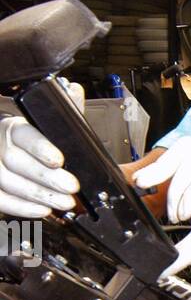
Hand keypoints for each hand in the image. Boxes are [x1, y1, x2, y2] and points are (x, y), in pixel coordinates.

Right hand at [0, 80, 83, 219]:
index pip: (23, 134)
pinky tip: (43, 210)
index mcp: (11, 127)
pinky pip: (2, 200)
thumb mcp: (45, 122)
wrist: (2, 150)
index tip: (59, 160)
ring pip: (9, 183)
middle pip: (16, 162)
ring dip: (39, 196)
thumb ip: (63, 109)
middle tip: (71, 187)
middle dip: (46, 178)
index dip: (40, 148)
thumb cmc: (28, 139)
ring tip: (65, 202)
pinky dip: (22, 207)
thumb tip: (75, 89)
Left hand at [133, 136, 190, 277]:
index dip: (155, 167)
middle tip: (144, 186)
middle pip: (183, 148)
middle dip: (159, 165)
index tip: (139, 186)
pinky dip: (190, 196)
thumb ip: (181, 253)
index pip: (176, 160)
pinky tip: (189, 215)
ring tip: (177, 215)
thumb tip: (160, 268)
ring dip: (175, 188)